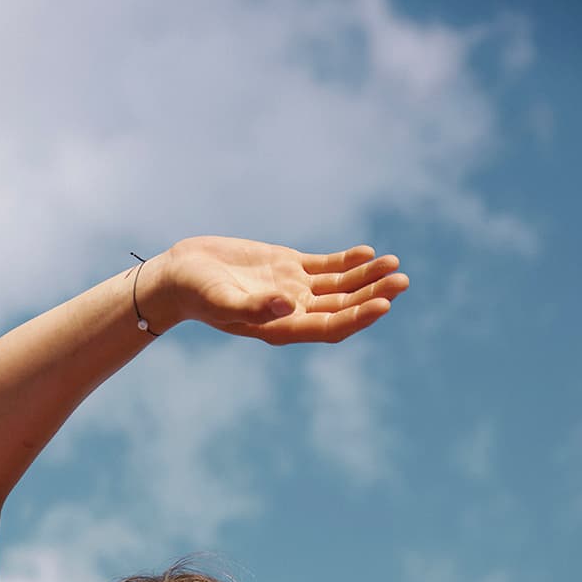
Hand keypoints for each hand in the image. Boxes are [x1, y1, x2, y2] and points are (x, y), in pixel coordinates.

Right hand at [151, 235, 407, 342]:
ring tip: (395, 266)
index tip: (384, 304)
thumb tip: (287, 306)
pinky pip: (324, 267)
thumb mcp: (222, 300)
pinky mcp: (286, 267)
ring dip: (367, 279)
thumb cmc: (196, 293)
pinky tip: (367, 253)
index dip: (359, 318)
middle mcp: (291, 311)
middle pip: (343, 308)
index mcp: (280, 327)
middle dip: (374, 295)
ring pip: (339, 287)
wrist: (179, 276)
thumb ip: (253, 308)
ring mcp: (291, 289)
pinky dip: (346, 262)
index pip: (329, 327)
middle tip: (402, 281)